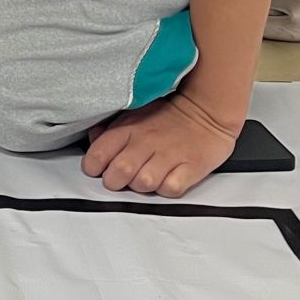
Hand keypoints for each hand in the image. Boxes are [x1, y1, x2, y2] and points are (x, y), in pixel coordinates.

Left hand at [82, 90, 239, 196]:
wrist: (206, 110)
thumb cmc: (167, 116)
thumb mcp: (133, 114)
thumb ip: (109, 130)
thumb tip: (93, 142)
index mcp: (128, 128)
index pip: (98, 153)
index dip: (93, 167)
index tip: (99, 169)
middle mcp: (146, 142)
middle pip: (118, 173)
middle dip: (115, 182)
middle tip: (121, 180)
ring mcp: (169, 155)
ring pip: (143, 184)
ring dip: (142, 186)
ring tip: (147, 178)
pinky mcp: (191, 167)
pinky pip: (171, 189)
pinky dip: (167, 189)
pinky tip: (168, 179)